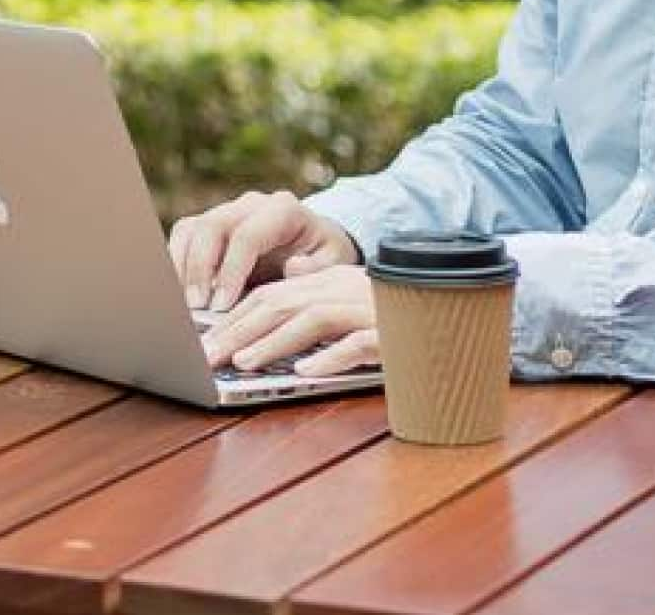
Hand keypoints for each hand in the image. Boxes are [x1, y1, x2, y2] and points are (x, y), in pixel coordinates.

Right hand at [166, 189, 360, 312]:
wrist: (315, 242)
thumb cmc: (323, 255)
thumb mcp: (334, 262)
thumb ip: (318, 267)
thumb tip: (293, 268)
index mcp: (283, 209)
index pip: (247, 235)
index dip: (231, 270)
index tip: (222, 305)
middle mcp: (251, 204)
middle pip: (213, 226)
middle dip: (200, 269)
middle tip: (197, 308)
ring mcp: (228, 211)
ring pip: (192, 229)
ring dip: (182, 267)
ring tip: (184, 304)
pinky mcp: (210, 226)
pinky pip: (184, 237)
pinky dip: (175, 263)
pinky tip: (179, 294)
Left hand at [200, 264, 378, 376]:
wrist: (451, 309)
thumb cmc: (392, 315)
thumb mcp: (347, 304)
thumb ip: (311, 303)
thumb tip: (276, 296)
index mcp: (327, 282)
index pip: (271, 295)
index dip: (234, 318)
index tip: (204, 343)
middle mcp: (342, 289)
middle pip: (281, 304)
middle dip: (239, 331)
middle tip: (208, 358)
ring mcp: (368, 309)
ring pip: (312, 320)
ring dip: (274, 342)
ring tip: (244, 363)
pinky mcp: (393, 333)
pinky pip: (358, 343)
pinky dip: (330, 357)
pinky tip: (305, 372)